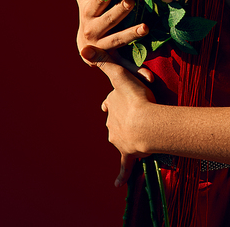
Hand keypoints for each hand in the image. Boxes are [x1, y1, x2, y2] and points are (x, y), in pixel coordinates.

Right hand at [76, 0, 149, 75]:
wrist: (83, 48)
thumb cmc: (90, 16)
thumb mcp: (85, 1)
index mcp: (88, 14)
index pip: (96, 2)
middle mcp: (93, 31)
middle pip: (108, 19)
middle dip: (119, 10)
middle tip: (131, 0)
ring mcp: (102, 47)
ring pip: (117, 39)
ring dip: (131, 33)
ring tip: (145, 27)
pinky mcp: (112, 60)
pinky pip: (125, 65)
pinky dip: (136, 70)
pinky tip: (148, 76)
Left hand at [82, 45, 156, 186]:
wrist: (145, 125)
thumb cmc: (136, 98)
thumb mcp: (120, 74)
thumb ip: (104, 61)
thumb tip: (83, 46)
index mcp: (111, 105)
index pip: (110, 102)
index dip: (113, 101)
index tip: (113, 101)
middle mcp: (111, 123)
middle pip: (114, 120)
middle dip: (121, 119)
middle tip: (133, 115)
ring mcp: (119, 138)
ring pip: (119, 138)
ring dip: (125, 138)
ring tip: (135, 137)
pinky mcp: (128, 153)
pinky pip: (124, 165)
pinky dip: (121, 174)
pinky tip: (117, 183)